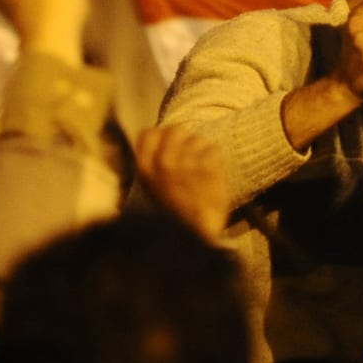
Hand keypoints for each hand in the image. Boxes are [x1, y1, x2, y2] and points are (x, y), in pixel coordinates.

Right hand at [136, 125, 230, 242]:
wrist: (195, 233)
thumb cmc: (174, 211)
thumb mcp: (153, 188)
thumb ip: (154, 165)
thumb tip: (162, 141)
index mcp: (145, 168)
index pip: (150, 133)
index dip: (163, 136)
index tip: (170, 145)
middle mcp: (163, 161)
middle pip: (177, 129)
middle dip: (186, 140)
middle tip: (191, 157)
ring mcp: (186, 162)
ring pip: (199, 139)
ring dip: (203, 151)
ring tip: (201, 171)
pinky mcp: (208, 166)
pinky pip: (215, 149)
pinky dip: (216, 160)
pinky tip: (213, 175)